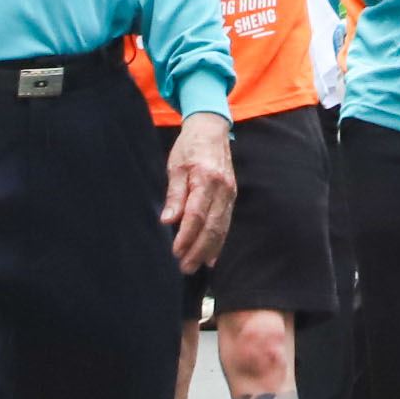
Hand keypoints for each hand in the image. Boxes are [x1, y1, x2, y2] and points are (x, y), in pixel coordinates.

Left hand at [162, 112, 237, 274]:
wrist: (211, 130)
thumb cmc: (189, 148)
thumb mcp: (175, 167)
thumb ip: (174, 195)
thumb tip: (168, 220)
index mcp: (206, 179)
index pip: (197, 215)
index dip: (187, 236)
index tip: (176, 252)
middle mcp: (222, 188)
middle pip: (212, 226)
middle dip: (199, 250)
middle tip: (185, 267)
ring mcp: (230, 193)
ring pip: (222, 228)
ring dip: (209, 250)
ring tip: (196, 266)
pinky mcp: (231, 196)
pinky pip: (226, 223)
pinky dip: (219, 241)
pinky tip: (212, 256)